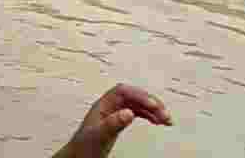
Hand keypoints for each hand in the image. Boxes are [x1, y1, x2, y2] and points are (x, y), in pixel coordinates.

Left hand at [58, 84, 172, 157]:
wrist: (78, 155)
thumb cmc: (84, 146)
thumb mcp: (99, 135)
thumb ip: (113, 123)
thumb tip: (129, 112)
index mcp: (103, 105)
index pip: (123, 91)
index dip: (140, 95)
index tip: (154, 105)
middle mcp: (109, 106)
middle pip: (133, 96)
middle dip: (150, 102)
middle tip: (165, 114)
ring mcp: (113, 113)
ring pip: (136, 104)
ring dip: (152, 109)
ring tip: (166, 120)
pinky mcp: (118, 121)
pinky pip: (136, 112)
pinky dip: (148, 115)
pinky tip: (156, 121)